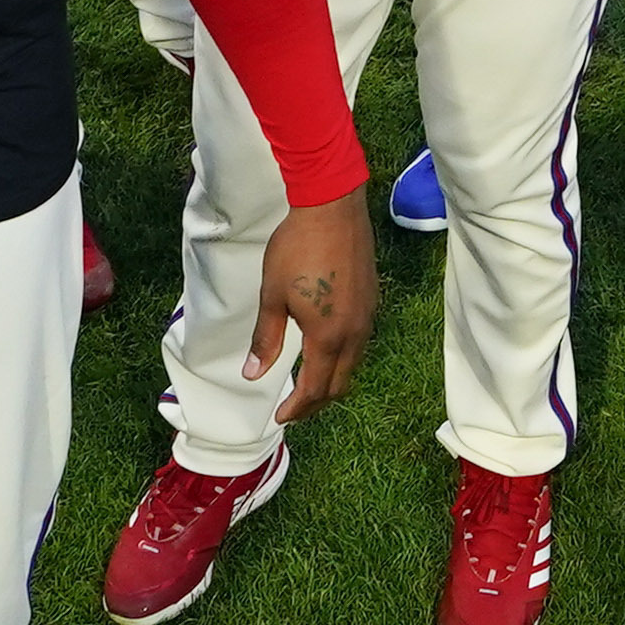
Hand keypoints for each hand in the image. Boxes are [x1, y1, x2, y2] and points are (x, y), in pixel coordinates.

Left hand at [243, 187, 378, 421]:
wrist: (332, 207)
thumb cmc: (296, 249)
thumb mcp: (272, 295)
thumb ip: (266, 339)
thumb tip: (253, 375)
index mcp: (328, 336)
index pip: (315, 388)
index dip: (297, 407)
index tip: (280, 417)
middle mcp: (354, 332)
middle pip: (339, 384)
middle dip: (316, 402)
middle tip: (293, 407)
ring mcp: (367, 316)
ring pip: (353, 364)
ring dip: (331, 380)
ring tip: (308, 382)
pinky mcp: (371, 300)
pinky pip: (360, 343)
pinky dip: (342, 358)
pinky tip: (325, 348)